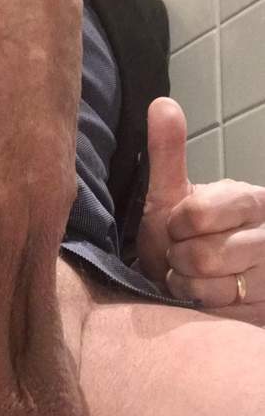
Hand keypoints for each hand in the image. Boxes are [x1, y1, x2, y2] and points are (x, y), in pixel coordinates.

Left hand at [136, 98, 264, 316]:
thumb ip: (168, 153)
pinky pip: (217, 312)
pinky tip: (203, 297)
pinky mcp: (264, 307)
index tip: (176, 227)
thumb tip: (161, 103)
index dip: (176, 225)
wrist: (197, 281)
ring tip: (190, 275)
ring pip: (209, 288)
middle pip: (202, 256)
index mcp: (250, 200)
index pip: (198, 214)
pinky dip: (198, 306)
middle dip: (178, 258)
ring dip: (185, 284)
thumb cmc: (183, 236)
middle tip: (181, 254)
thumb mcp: (171, 194)